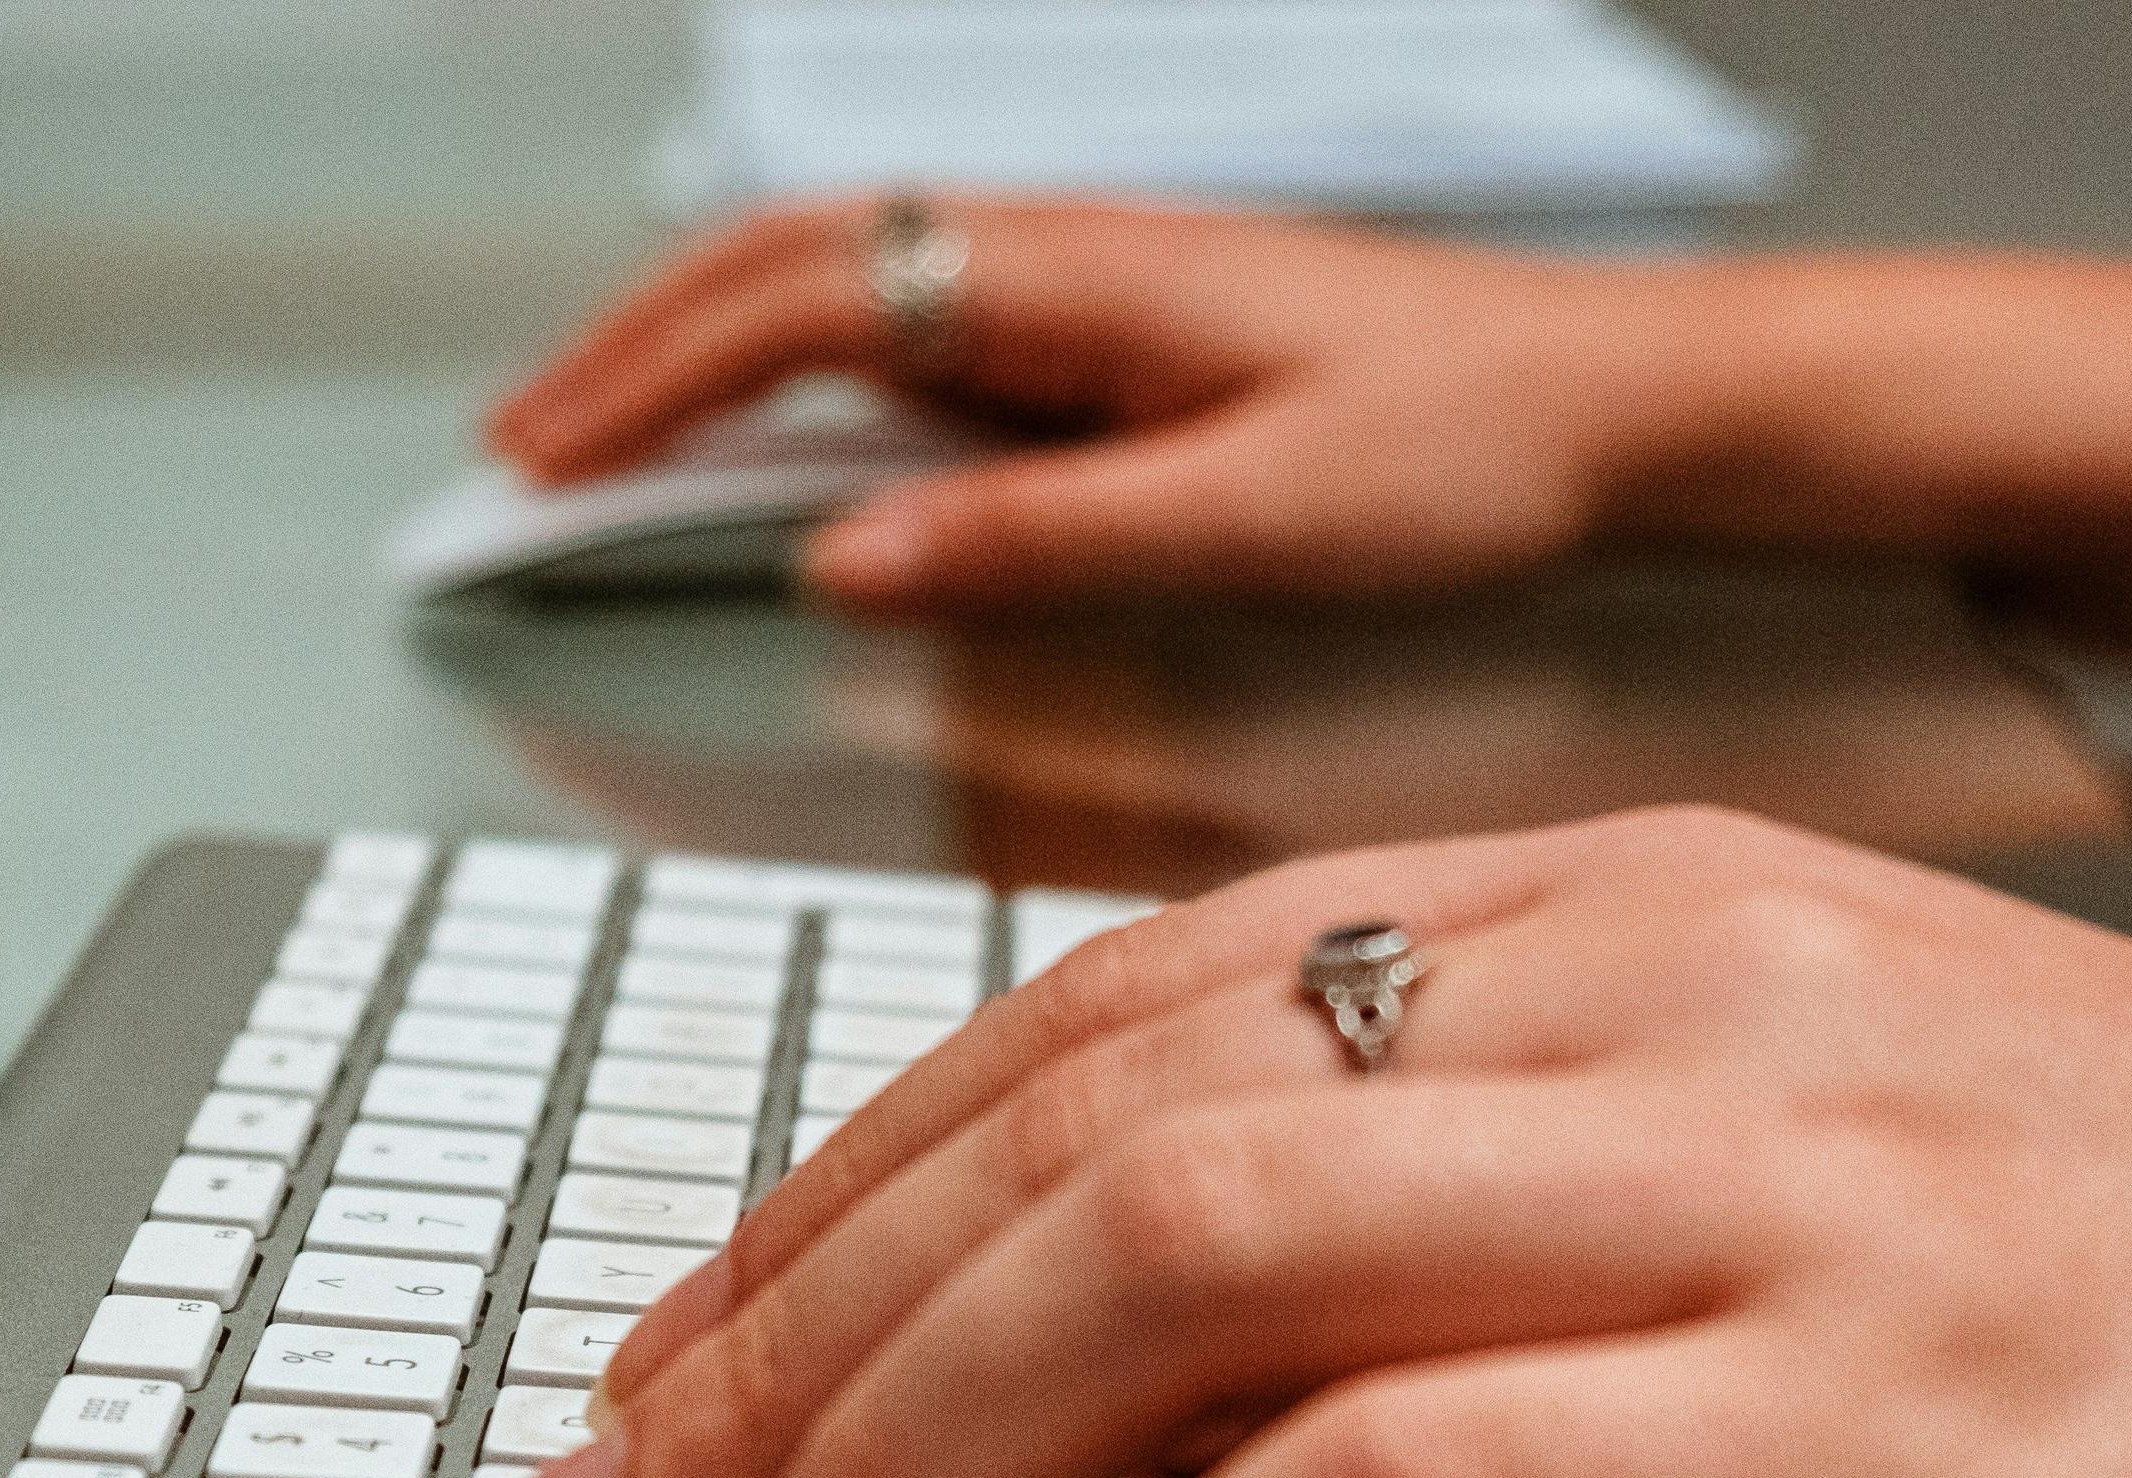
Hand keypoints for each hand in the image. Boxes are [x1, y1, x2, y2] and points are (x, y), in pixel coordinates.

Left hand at [450, 809, 2131, 1477]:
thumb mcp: (1873, 1184)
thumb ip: (1552, 1228)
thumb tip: (1218, 1420)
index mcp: (1678, 912)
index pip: (1127, 998)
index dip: (848, 1188)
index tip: (685, 1361)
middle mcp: (1701, 998)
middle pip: (1084, 1113)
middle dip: (775, 1335)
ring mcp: (1800, 1199)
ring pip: (1177, 1264)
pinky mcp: (1891, 1446)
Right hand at [489, 198, 1700, 615]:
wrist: (1612, 402)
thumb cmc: (1466, 442)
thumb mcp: (1251, 518)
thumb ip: (1039, 536)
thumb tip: (844, 560)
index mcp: (1074, 278)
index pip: (799, 298)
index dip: (649, 379)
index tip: (542, 465)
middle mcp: (1062, 261)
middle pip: (788, 274)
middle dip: (634, 359)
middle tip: (519, 462)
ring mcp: (1084, 294)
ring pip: (846, 300)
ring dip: (712, 371)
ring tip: (607, 462)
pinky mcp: (1119, 343)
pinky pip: (924, 349)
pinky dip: (816, 397)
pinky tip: (792, 470)